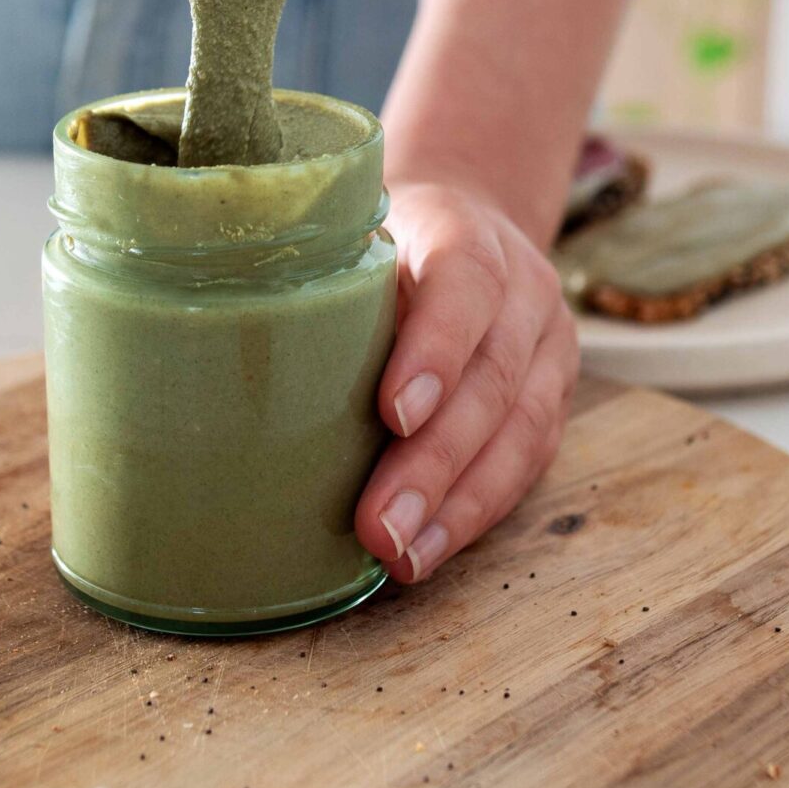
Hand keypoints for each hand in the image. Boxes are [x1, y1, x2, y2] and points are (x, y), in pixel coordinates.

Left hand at [356, 178, 579, 581]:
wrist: (467, 231)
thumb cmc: (384, 246)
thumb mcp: (353, 238)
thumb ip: (323, 281)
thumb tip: (236, 357)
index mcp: (468, 235)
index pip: (463, 285)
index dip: (433, 351)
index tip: (392, 414)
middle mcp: (524, 291)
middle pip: (489, 380)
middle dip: (433, 463)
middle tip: (379, 524)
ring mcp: (548, 350)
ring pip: (519, 434)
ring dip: (456, 506)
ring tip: (401, 556)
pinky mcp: (551, 401)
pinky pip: (525, 465)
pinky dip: (475, 514)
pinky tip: (428, 550)